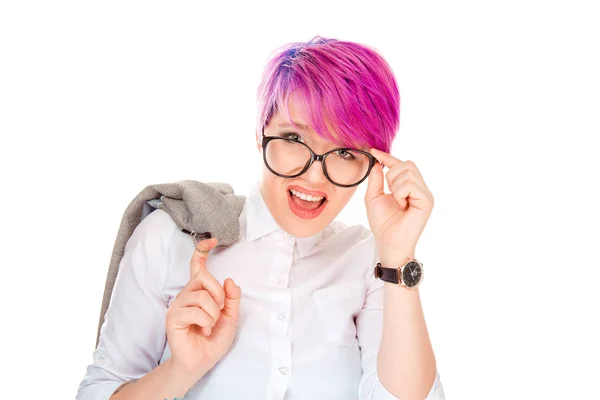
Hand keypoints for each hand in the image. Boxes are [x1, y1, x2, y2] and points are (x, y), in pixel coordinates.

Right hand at [166, 237, 240, 377]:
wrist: (201, 361)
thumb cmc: (213, 339)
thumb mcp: (230, 317)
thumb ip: (232, 299)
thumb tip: (229, 279)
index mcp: (199, 292)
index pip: (197, 266)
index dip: (202, 252)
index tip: (213, 241)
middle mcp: (186, 294)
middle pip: (203, 277)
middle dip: (218, 293)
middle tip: (220, 309)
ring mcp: (178, 305)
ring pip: (202, 296)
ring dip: (213, 313)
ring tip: (210, 325)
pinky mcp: (173, 317)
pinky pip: (195, 310)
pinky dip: (206, 321)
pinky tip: (203, 330)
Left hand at [365, 148, 433, 262]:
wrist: (388, 242)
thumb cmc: (383, 223)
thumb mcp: (374, 197)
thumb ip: (375, 179)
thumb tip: (377, 161)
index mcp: (409, 186)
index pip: (401, 164)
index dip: (387, 157)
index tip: (373, 151)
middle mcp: (420, 188)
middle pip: (406, 163)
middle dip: (392, 175)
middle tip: (390, 193)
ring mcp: (425, 194)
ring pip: (408, 172)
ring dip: (395, 185)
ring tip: (397, 202)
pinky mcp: (427, 200)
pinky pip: (411, 184)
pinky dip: (400, 192)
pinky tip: (402, 204)